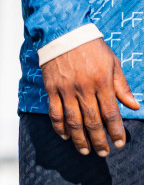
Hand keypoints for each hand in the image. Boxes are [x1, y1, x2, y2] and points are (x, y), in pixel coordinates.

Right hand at [41, 38, 140, 155]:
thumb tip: (134, 106)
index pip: (111, 114)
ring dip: (79, 139)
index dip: (116, 131)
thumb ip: (122, 86)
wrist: (62, 31)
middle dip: (99, 140)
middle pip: (92, 121)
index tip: (119, 143)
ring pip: (73, 121)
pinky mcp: (51, 88)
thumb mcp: (113, 63)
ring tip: (85, 151)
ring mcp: (66, 90)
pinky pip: (55, 112)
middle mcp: (84, 89)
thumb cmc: (90, 46)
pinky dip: (59, 126)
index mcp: (102, 83)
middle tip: (103, 153)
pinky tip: (65, 136)